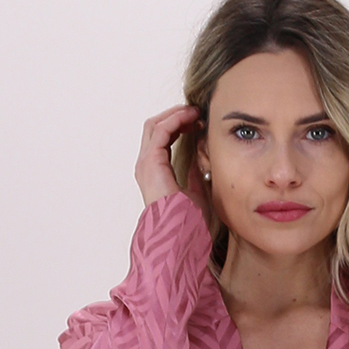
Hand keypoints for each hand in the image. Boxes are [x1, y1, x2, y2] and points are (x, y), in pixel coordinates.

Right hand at [134, 104, 212, 228]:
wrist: (182, 236)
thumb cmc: (189, 223)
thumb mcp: (198, 191)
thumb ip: (196, 172)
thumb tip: (201, 155)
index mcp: (155, 173)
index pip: (162, 138)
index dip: (179, 126)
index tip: (199, 123)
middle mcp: (147, 166)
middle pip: (155, 127)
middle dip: (176, 116)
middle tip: (197, 113)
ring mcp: (146, 164)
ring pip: (155, 124)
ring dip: (176, 115)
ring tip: (195, 113)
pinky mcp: (151, 163)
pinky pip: (160, 130)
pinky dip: (175, 120)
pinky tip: (191, 119)